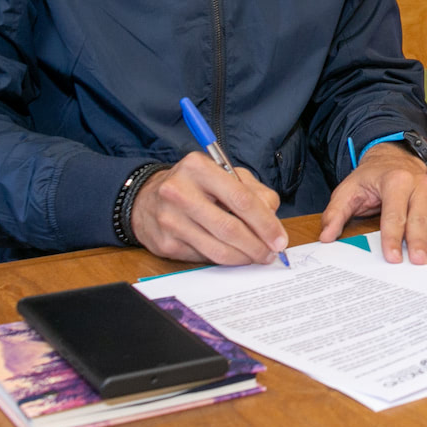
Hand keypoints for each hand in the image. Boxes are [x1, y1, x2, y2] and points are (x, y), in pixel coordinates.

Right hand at [129, 152, 288, 264]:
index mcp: (198, 167)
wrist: (146, 198)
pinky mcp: (165, 243)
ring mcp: (170, 219)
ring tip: (256, 256)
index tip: (280, 239)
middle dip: (257, 245)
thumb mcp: (225, 175)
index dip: (265, 223)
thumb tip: (272, 217)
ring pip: (218, 249)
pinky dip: (224, 259)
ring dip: (244, 257)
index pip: (241, 199)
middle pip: (230, 227)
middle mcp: (180, 191)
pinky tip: (232, 254)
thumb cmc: (194, 185)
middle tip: (271, 253)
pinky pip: (204, 257)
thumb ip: (253, 190)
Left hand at [319, 142, 426, 264]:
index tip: (392, 257)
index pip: (393, 215)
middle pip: (419, 218)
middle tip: (420, 262)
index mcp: (394, 182)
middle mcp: (418, 185)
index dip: (392, 237)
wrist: (392, 157)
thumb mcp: (348, 191)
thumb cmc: (370, 178)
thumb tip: (326, 237)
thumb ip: (335, 213)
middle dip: (419, 241)